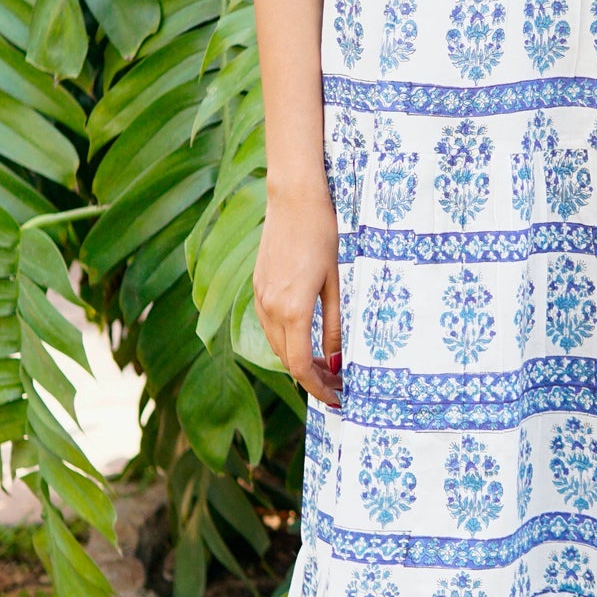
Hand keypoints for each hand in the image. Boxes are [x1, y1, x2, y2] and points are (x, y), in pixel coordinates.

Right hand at [253, 183, 342, 407]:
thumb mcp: (336, 282)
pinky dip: (286, 341)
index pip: (300, 366)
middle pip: (286, 360)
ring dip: (297, 360)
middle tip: (338, 385)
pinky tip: (305, 339)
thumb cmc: (323, 235)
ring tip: (325, 366)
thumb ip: (334, 325)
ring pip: (275, 344)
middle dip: (311, 378)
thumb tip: (335, 362)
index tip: (337, 397)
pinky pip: (269, 325)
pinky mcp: (258, 286)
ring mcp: (260, 297)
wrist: (294, 198)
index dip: (318, 388)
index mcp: (292, 310)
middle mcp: (270, 308)